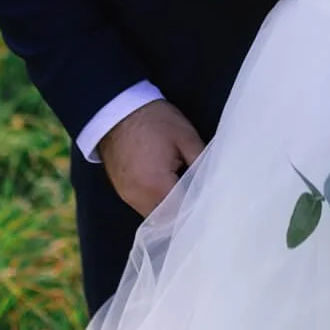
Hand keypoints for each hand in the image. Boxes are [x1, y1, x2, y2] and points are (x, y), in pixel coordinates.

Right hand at [99, 100, 205, 216]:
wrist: (117, 109)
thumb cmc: (155, 120)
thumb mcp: (186, 137)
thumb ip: (201, 165)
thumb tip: (213, 186)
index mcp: (156, 185)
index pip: (182, 214)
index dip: (198, 212)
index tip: (212, 207)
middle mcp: (138, 197)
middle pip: (168, 220)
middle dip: (184, 214)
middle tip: (201, 200)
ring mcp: (127, 196)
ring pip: (155, 216)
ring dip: (170, 209)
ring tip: (185, 192)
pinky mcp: (122, 191)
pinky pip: (143, 206)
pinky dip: (157, 203)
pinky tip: (168, 187)